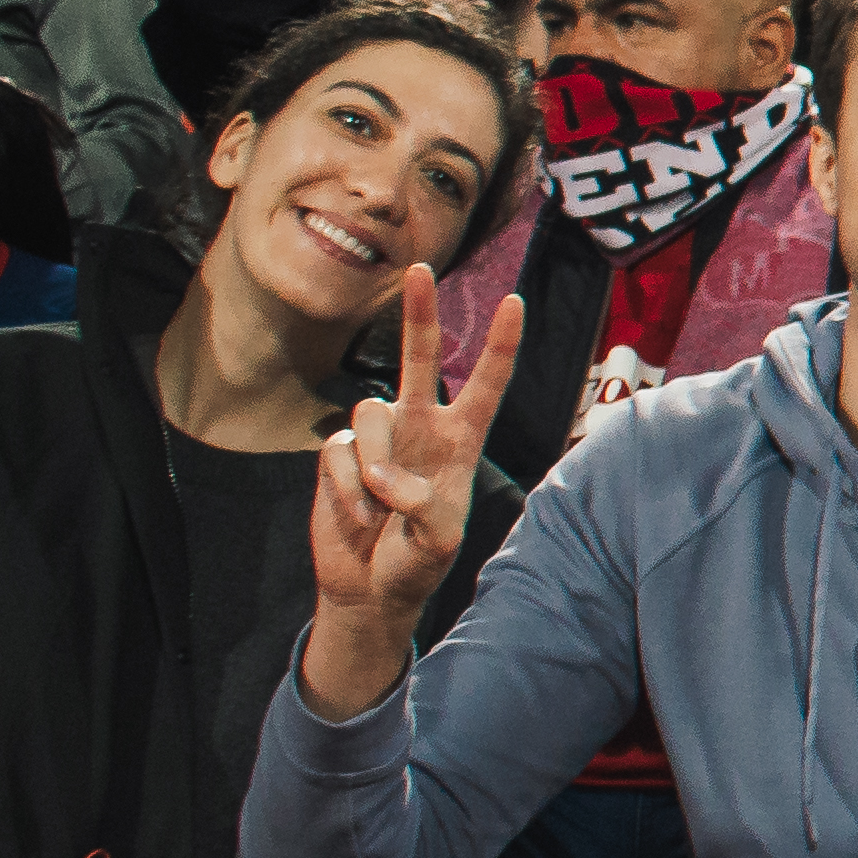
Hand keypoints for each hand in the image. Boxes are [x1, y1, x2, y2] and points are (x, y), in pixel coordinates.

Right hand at [305, 267, 519, 642]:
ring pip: (371, 414)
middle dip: (418, 313)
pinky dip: (348, 490)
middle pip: (418, 357)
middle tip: (421, 268)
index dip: (500, 345)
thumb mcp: (438, 542)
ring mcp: (379, 437)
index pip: (486, 384)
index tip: (514, 301)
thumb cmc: (417, 562)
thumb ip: (424, 508)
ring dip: (375, 467)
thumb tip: (391, 480)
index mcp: (462, 440)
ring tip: (381, 510)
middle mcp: (420, 425)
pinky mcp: (342, 454)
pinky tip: (358, 516)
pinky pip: (342, 453)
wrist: (371, 588)